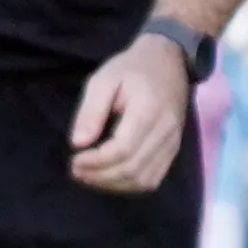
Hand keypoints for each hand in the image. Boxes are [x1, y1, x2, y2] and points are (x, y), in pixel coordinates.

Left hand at [68, 32, 195, 191]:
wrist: (168, 61)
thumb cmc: (131, 69)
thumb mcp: (104, 79)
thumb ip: (90, 111)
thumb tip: (78, 144)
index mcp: (148, 109)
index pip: (123, 149)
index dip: (96, 162)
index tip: (74, 160)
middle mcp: (165, 130)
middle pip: (133, 168)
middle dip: (100, 176)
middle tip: (75, 170)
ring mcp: (172, 142)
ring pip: (144, 179)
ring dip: (113, 185)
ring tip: (89, 176)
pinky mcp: (173, 150)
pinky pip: (153, 178)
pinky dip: (128, 185)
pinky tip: (109, 177)